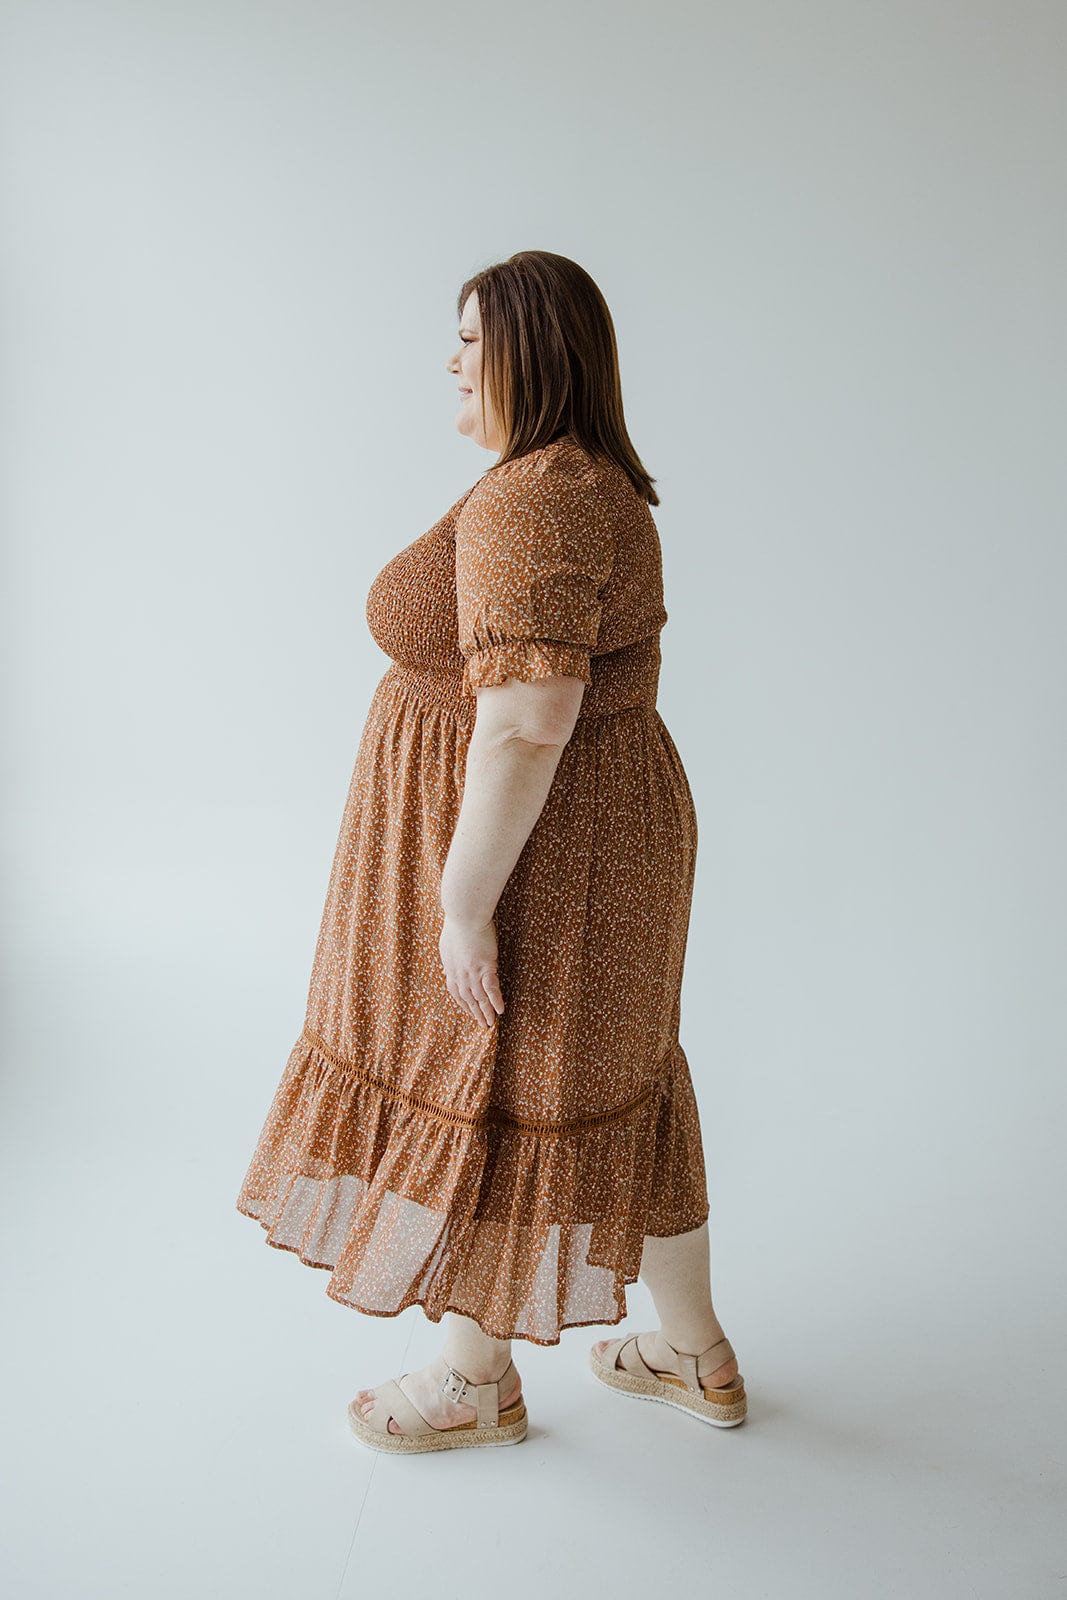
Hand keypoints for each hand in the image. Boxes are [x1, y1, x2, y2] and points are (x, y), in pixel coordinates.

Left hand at [439, 913, 504, 1029]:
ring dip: (485, 1013)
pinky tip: (501, 1010)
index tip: (470, 1012)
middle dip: (475, 1013)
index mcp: (451, 969)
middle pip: (468, 999)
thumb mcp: (447, 945)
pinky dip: (495, 1001)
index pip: (456, 992)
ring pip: (479, 998)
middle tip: (482, 1024)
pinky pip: (491, 989)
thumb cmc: (457, 924)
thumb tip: (444, 970)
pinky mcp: (485, 967)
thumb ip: (448, 960)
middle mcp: (460, 975)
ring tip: (491, 1024)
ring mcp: (472, 973)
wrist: (465, 916)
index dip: (464, 1004)